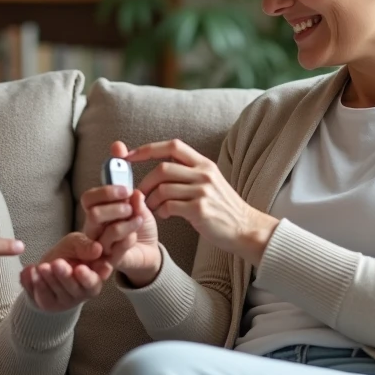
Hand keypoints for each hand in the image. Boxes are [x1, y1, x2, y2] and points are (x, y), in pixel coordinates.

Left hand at [20, 232, 112, 311]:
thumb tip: (97, 249)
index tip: (79, 268)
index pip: (93, 282)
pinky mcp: (47, 304)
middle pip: (73, 289)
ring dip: (47, 279)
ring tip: (41, 266)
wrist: (51, 264)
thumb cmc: (70, 253)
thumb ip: (86, 246)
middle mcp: (80, 294)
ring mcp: (63, 301)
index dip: (86, 277)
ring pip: (55, 293)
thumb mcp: (77, 244)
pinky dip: (32, 284)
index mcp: (94, 280)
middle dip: (64, 275)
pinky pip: (39, 297)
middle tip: (56, 263)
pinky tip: (30, 270)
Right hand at [81, 141, 162, 286]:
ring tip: (140, 218)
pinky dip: (128, 240)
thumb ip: (124, 176)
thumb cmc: (137, 223)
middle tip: (132, 205)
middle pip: (93, 214)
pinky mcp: (111, 263)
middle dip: (115, 207)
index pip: (89, 198)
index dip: (106, 191)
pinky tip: (137, 235)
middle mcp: (94, 228)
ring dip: (126, 224)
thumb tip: (118, 145)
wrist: (148, 252)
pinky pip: (115, 252)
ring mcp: (101, 247)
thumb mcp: (134, 197)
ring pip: (105, 233)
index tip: (126, 188)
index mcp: (97, 210)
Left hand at [128, 139, 278, 264]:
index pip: (172, 146)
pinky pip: (169, 206)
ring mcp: (203, 191)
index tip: (129, 156)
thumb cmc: (223, 208)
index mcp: (204, 164)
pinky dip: (161, 211)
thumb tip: (161, 167)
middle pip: (163, 168)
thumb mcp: (210, 182)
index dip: (148, 149)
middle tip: (140, 193)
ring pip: (163, 188)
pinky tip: (164, 215)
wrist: (245, 228)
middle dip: (145, 181)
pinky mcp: (200, 209)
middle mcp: (204, 174)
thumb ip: (189, 172)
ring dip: (151, 200)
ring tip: (152, 208)